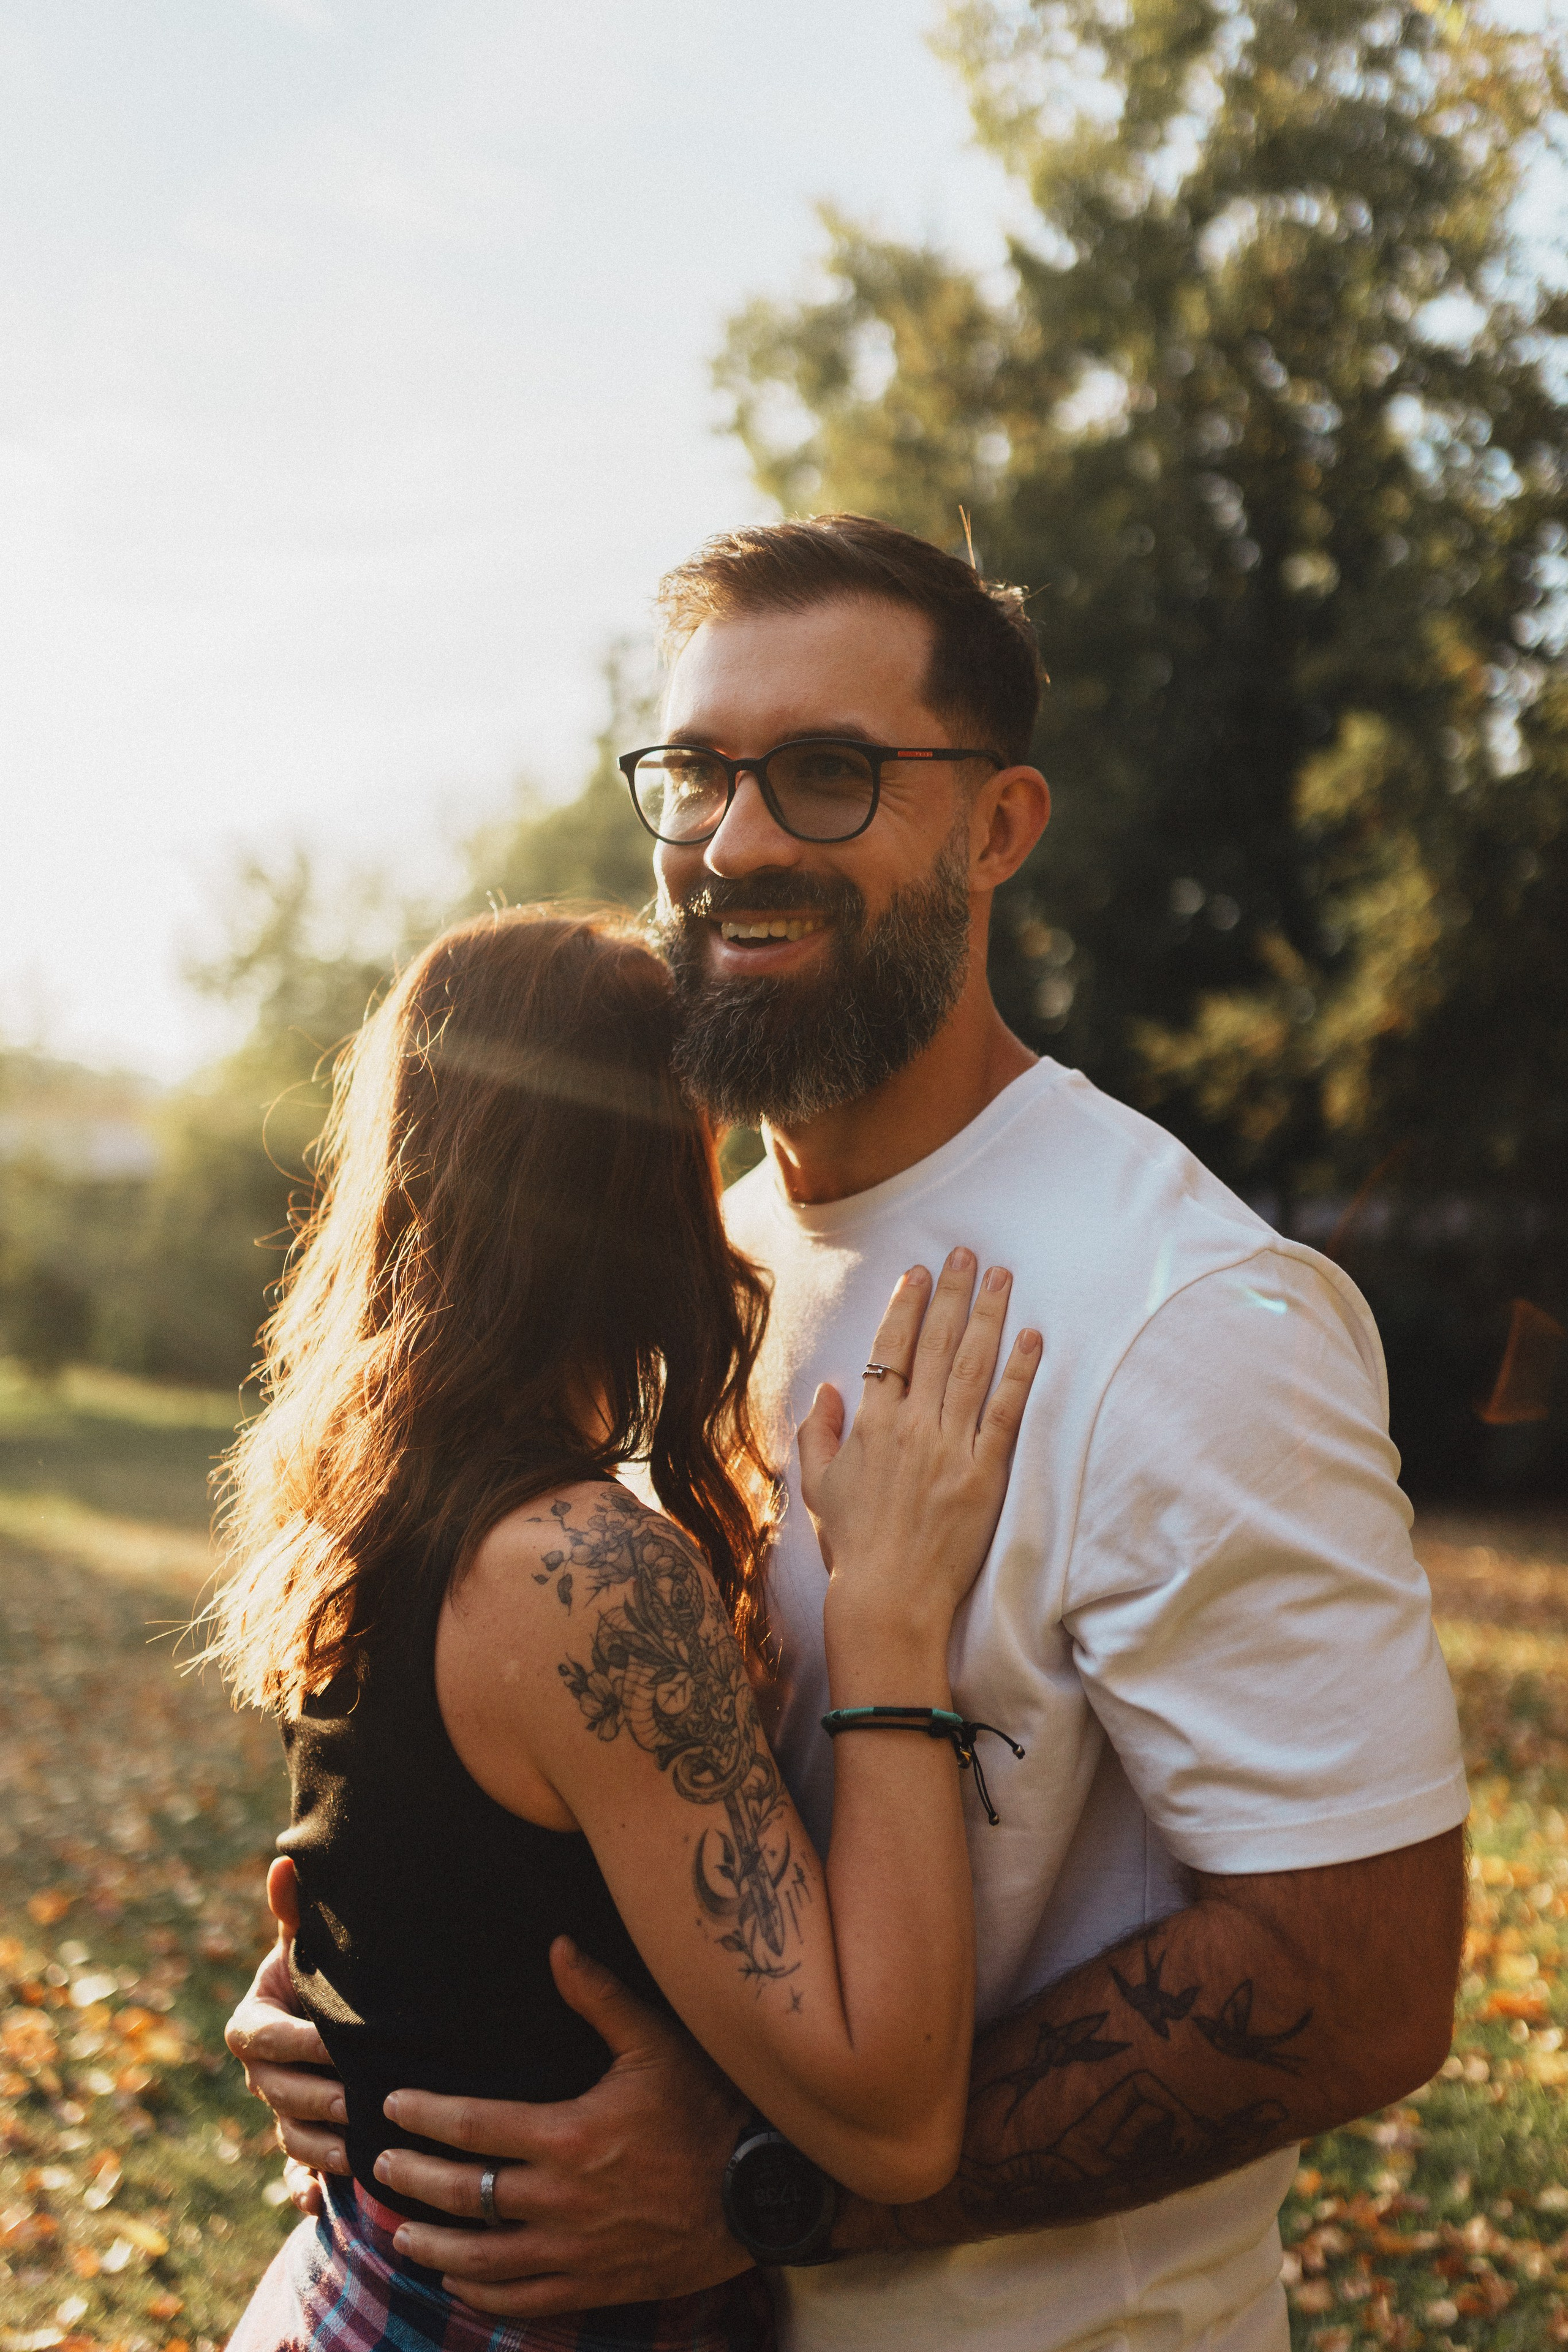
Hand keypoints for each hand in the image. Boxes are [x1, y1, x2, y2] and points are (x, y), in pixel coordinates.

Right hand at [224, 1857, 348, 2204]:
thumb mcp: (309, 1944)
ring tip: (357, 2152)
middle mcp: (262, 2075)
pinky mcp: (301, 2146)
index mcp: (253, 2025)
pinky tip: (322, 2205)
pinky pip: (294, 2178)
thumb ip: (294, 1912)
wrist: (338, 2009)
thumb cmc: (323, 1971)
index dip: (297, 2042)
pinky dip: (304, 2192)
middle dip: (315, 2099)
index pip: (266, 2039)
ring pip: (289, 2140)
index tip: (334, 2041)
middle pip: (278, 2095)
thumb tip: (284, 1861)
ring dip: (319, 2150)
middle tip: (356, 2102)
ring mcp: (280, 2113)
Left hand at [375, 1937, 751, 2316]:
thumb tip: (556, 1945)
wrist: (758, 2194)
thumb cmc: (708, 2110)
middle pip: (463, 2194)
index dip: (425, 2116)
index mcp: (569, 2136)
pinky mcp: (594, 2285)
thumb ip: (600, 1997)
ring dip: (433, 2246)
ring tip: (400, 2232)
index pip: (473, 2127)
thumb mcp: (657, 2043)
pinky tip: (459, 2281)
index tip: (391, 2106)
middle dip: (412, 2179)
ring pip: (481, 2257)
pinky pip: (522, 2298)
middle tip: (378, 2168)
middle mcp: (560, 2200)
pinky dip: (482, 2292)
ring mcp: (574, 2251)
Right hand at [799, 1248, 1040, 1626]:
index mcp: (871, 1426)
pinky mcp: (985, 1473)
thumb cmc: (852, 1545)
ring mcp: (950, 1448)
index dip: (906, 1307)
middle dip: (952, 1294)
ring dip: (988, 1316)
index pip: (891, 1350)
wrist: (888, 1598)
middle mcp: (912, 1427)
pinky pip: (1005, 1412)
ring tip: (1001, 1277)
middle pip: (936, 1345)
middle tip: (965, 1254)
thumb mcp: (816, 1486)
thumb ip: (817, 1432)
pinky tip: (1032, 1338)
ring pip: (973, 1367)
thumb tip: (828, 1388)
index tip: (919, 1272)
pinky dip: (1020, 1372)